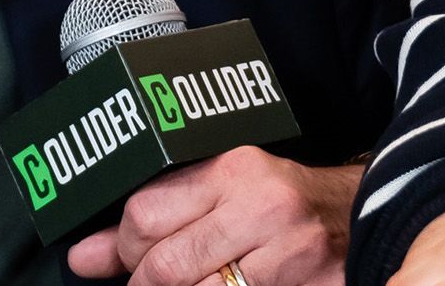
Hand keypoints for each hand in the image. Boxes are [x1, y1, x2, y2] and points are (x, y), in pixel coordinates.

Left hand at [67, 146, 359, 284]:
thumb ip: (154, 220)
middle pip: (166, 264)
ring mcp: (288, 254)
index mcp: (231, 171)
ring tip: (195, 282)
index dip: (124, 248)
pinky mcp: (307, 285)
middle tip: (149, 283)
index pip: (145, 214)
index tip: (127, 257)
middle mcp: (260, 207)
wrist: (362, 215)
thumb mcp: (221, 193)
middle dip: (146, 283)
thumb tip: (81, 258)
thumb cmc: (280, 203)